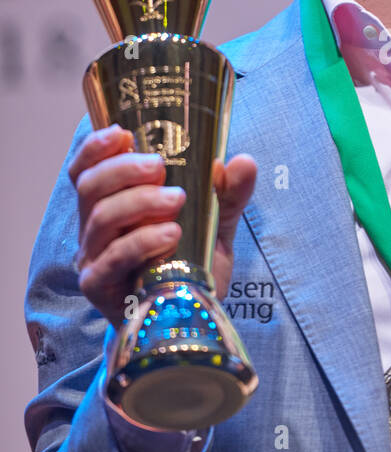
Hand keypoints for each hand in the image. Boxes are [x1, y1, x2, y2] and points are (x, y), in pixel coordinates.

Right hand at [69, 123, 256, 328]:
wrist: (188, 319)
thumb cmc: (190, 265)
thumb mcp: (213, 224)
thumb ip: (227, 193)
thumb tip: (243, 161)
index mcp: (111, 205)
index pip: (87, 169)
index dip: (96, 147)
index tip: (123, 132)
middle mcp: (94, 229)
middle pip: (90, 187)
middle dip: (124, 170)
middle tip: (160, 167)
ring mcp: (94, 259)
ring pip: (101, 218)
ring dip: (139, 202)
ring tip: (176, 201)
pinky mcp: (100, 288)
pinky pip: (113, 258)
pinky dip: (142, 241)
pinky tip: (171, 234)